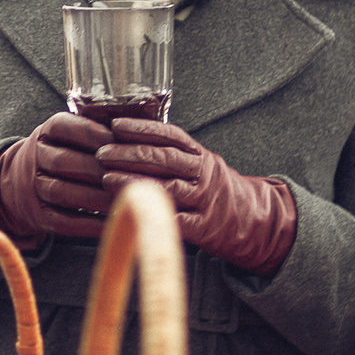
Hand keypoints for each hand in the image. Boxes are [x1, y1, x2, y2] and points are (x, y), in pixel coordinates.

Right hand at [0, 113, 116, 246]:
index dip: (91, 133)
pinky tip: (112, 222)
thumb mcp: (73, 133)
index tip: (119, 140)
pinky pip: (63, 222)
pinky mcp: (39, 216)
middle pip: (62, 161)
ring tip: (122, 200)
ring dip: (94, 198)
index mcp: (46, 132)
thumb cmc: (65, 151)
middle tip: (126, 174)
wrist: (23, 181)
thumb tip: (140, 118)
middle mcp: (35, 158)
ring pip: (61, 192)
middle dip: (96, 169)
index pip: (63, 127)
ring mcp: (33, 188)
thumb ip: (101, 125)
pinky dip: (88, 224)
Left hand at [96, 118, 297, 275]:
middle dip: (130, 154)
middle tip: (103, 153)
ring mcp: (204, 201)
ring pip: (168, 187)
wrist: (251, 221)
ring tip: (107, 179)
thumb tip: (125, 139)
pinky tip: (128, 211)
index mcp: (200, 155)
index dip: (143, 129)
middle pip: (165, 159)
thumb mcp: (199, 164)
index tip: (117, 126)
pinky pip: (174, 220)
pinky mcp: (203, 228)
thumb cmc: (212, 190)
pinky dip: (151, 215)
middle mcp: (203, 175)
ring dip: (134, 182)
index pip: (170, 136)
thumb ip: (171, 154)